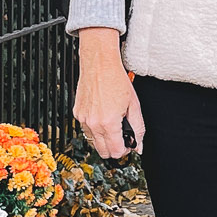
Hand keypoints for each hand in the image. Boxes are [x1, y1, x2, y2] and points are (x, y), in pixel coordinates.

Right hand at [74, 28, 145, 159]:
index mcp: (108, 123)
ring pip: (94, 142)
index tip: (129, 144)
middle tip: (123, 137)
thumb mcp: (134, 105)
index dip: (125, 150)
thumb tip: (138, 145)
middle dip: (115, 148)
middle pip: (103, 152)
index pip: (115, 152)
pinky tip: (104, 116)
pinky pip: (87, 130)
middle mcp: (93, 123)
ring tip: (113, 124)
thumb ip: (138, 128)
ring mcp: (83, 119)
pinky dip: (96, 129)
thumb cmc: (116, 79)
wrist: (99, 63)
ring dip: (104, 139)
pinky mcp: (77, 113)